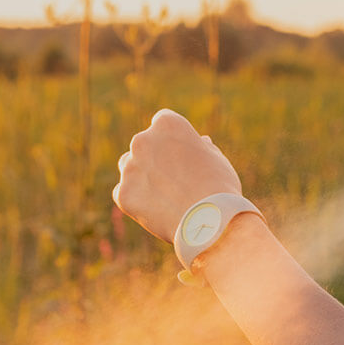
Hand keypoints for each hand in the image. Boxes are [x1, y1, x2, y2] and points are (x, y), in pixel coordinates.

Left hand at [113, 109, 241, 242]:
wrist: (209, 220)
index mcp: (168, 124)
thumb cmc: (220, 187)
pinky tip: (158, 211)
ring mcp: (130, 167)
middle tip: (176, 181)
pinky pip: (124, 194)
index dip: (174, 141)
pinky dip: (137, 201)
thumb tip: (201, 142)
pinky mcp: (123, 193)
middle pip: (143, 145)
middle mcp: (143, 140)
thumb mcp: (217, 160)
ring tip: (166, 197)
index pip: (162, 123)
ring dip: (142, 177)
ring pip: (128, 167)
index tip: (184, 156)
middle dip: (155, 159)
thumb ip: (202, 148)